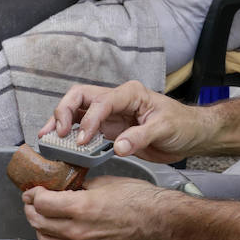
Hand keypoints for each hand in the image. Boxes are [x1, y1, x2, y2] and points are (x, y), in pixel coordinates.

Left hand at [22, 175, 172, 239]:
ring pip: (43, 239)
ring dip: (38, 225)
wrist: (159, 221)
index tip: (35, 188)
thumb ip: (80, 186)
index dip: (34, 194)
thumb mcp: (105, 182)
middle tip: (32, 198)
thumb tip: (64, 187)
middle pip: (37, 222)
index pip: (41, 203)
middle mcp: (78, 230)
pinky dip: (51, 238)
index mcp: (82, 207)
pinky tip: (56, 227)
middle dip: (31, 208)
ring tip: (43, 213)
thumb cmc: (139, 199)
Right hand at [39, 80, 210, 163]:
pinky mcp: (110, 130)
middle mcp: (117, 101)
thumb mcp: (165, 129)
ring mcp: (111, 115)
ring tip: (47, 137)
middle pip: (80, 97)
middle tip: (55, 133)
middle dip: (63, 112)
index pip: (101, 101)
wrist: (192, 135)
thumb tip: (118, 146)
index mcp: (130, 93)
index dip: (89, 120)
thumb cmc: (183, 125)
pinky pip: (85, 130)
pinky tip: (61, 146)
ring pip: (77, 112)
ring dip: (61, 123)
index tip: (82, 140)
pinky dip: (71, 136)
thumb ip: (141, 137)